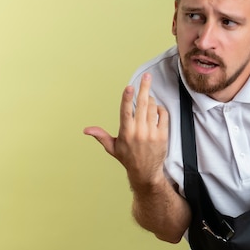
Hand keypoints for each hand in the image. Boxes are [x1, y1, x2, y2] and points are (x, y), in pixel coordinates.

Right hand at [84, 73, 169, 190]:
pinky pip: (163, 116)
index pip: (125, 111)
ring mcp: (152, 133)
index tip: (129, 87)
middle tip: (147, 76)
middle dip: (144, 88)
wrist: (146, 172)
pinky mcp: (163, 135)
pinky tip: (156, 109)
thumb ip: (100, 135)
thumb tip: (86, 130)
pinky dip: (160, 109)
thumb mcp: (112, 147)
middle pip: (142, 105)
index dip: (127, 98)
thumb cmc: (128, 158)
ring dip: (151, 100)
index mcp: (125, 132)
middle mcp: (138, 131)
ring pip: (153, 108)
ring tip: (148, 98)